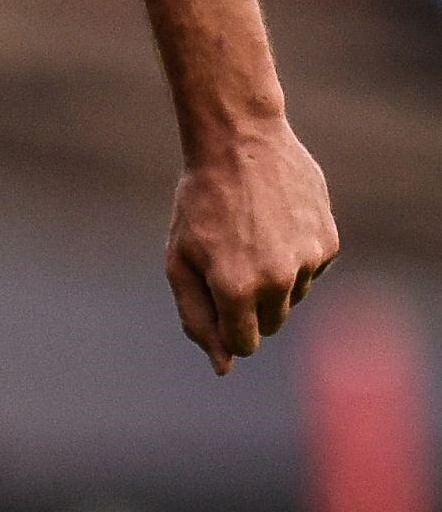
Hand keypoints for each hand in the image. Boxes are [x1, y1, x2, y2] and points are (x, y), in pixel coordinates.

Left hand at [166, 119, 337, 372]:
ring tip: (251, 237)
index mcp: (235, 289)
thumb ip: (197, 318)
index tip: (218, 303)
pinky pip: (312, 271)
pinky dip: (296, 257)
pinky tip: (276, 225)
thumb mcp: (180, 261)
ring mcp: (309, 261)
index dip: (226, 329)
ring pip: (293, 298)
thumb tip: (223, 367)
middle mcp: (278, 280)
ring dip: (273, 280)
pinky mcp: (330, 243)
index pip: (243, 344)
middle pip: (269, 324)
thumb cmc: (200, 204)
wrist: (239, 144)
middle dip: (248, 305)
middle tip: (229, 262)